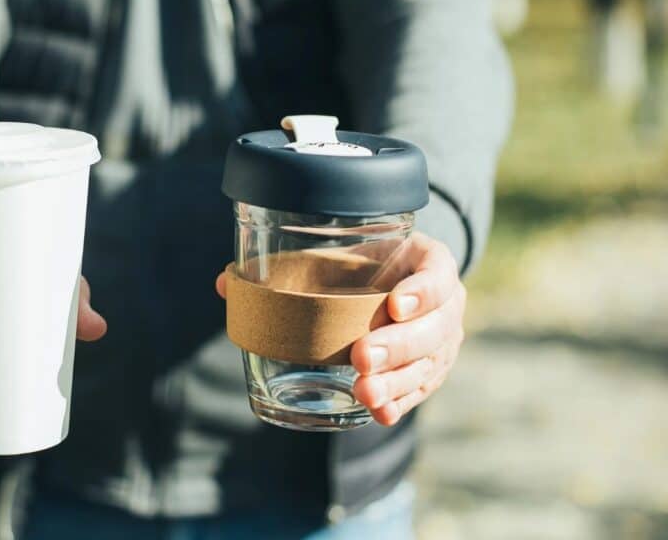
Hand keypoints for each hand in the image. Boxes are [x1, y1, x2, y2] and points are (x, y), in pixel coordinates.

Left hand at [214, 233, 464, 426]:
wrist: (390, 286)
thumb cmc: (358, 267)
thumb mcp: (335, 257)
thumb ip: (286, 269)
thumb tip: (225, 285)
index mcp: (426, 262)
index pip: (437, 273)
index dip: (423, 290)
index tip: (394, 305)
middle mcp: (444, 303)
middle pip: (434, 327)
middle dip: (398, 345)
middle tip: (361, 358)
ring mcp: (442, 340)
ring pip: (428, 363)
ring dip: (396, 381)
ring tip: (364, 392)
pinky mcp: (432, 369)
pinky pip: (421, 389)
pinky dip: (400, 401)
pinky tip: (380, 412)